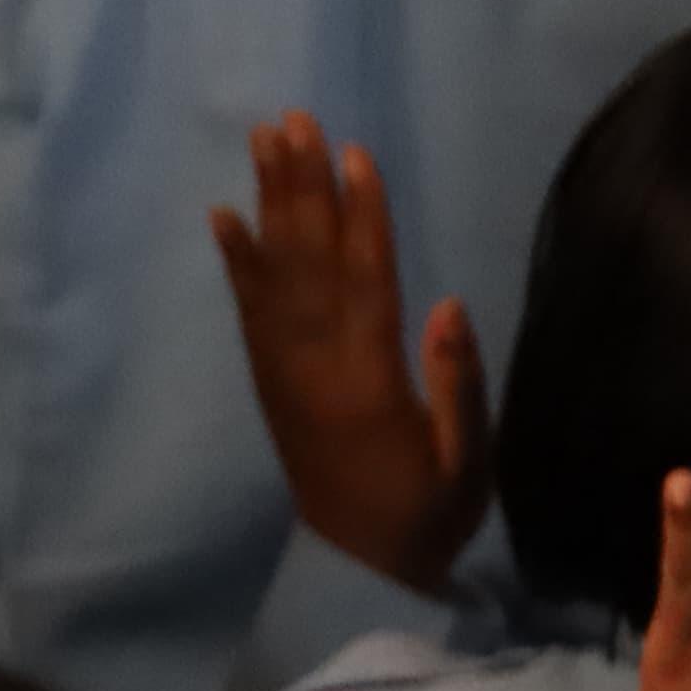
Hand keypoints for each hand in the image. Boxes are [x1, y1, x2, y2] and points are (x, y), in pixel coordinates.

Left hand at [202, 117, 485, 598]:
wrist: (356, 571)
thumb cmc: (428, 513)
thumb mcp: (465, 459)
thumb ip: (457, 383)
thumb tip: (448, 304)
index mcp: (371, 382)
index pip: (367, 281)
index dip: (361, 215)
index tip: (353, 153)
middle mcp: (318, 369)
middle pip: (310, 263)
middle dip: (302, 188)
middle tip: (290, 120)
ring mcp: (287, 375)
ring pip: (276, 277)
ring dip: (270, 207)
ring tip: (262, 143)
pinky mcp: (271, 385)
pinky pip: (250, 315)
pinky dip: (237, 264)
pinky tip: (225, 219)